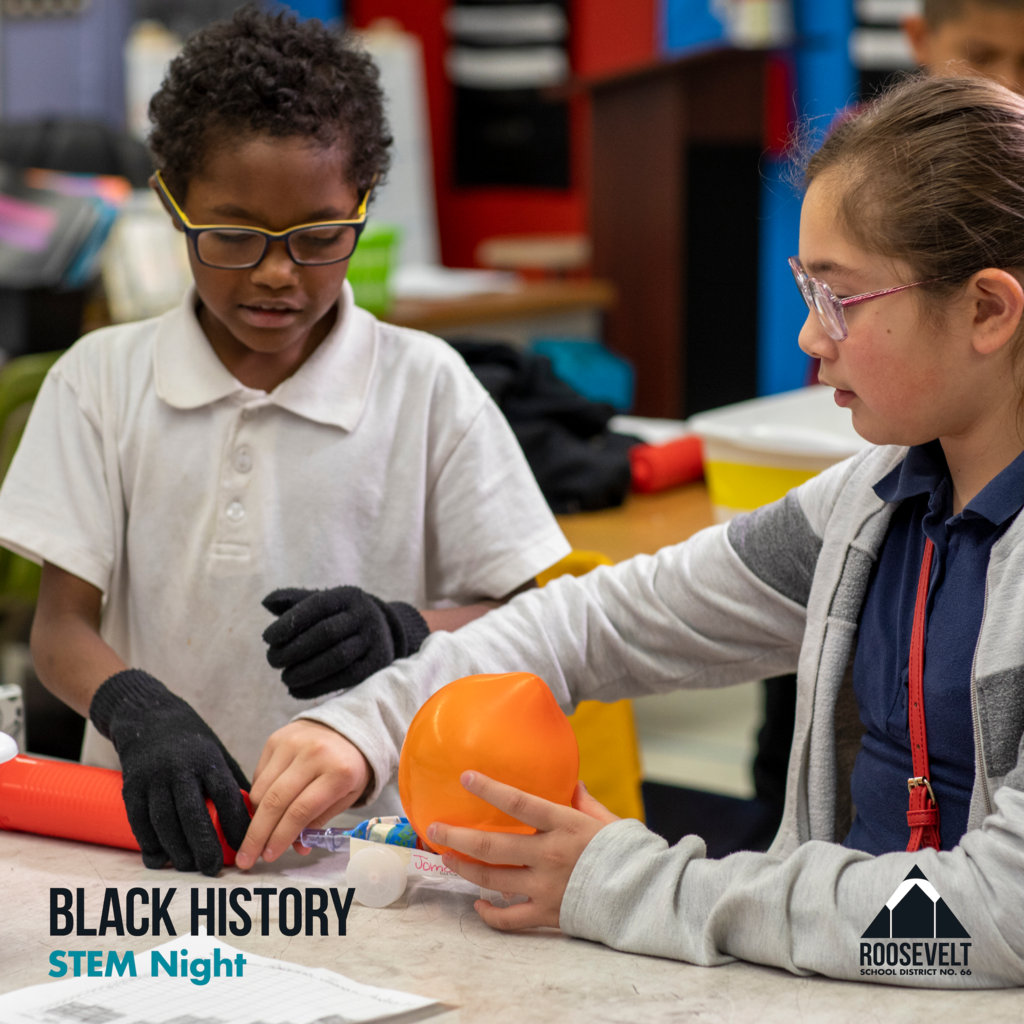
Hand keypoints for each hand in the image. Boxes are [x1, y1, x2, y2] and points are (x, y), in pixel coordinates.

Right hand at [89, 669, 251, 876]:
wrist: (148, 716)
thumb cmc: (191, 741)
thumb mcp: (217, 752)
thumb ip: (232, 783)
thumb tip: (255, 815)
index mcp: (207, 759)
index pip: (226, 794)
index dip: (236, 823)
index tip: (247, 845)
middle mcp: (179, 769)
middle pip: (193, 813)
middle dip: (204, 844)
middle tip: (213, 868)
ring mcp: (153, 779)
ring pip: (164, 821)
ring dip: (177, 850)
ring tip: (190, 866)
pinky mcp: (132, 787)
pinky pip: (139, 822)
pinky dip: (150, 844)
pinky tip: (161, 859)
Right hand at [235, 719, 372, 868]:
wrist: (347, 727)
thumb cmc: (349, 766)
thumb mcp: (346, 796)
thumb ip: (319, 821)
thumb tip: (296, 847)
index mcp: (338, 772)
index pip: (300, 811)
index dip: (281, 837)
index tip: (269, 856)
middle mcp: (313, 754)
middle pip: (275, 802)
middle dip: (257, 835)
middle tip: (246, 857)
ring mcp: (292, 744)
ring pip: (262, 790)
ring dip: (255, 818)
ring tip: (255, 836)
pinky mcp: (276, 739)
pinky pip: (258, 775)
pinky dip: (258, 797)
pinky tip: (264, 808)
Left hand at [262, 586, 429, 698]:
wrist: (383, 631)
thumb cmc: (340, 616)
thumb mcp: (323, 602)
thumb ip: (294, 600)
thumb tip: (267, 602)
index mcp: (348, 596)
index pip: (317, 605)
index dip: (290, 622)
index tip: (267, 638)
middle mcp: (365, 615)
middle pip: (326, 633)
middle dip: (294, 649)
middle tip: (272, 660)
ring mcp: (374, 640)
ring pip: (337, 658)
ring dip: (306, 671)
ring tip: (285, 678)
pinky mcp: (376, 665)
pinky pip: (346, 678)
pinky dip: (318, 687)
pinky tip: (296, 691)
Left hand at [427, 772, 618, 929]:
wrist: (646, 897)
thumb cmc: (629, 853)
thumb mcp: (607, 820)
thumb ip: (584, 802)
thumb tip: (571, 782)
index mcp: (563, 825)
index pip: (518, 802)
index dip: (489, 789)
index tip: (465, 777)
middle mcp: (549, 854)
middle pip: (492, 845)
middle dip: (458, 836)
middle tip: (435, 828)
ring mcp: (546, 886)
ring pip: (493, 879)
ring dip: (464, 868)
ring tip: (446, 857)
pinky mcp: (548, 914)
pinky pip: (510, 918)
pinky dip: (490, 913)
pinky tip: (477, 904)